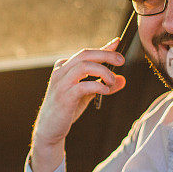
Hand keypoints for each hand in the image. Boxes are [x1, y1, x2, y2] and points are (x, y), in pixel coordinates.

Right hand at [30, 38, 125, 171]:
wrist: (50, 128)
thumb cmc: (66, 108)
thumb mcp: (86, 93)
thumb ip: (102, 84)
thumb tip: (122, 79)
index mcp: (64, 67)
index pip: (86, 53)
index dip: (104, 48)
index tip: (118, 43)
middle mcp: (61, 71)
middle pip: (85, 55)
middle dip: (105, 55)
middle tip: (121, 61)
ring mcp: (61, 83)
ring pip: (83, 66)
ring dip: (102, 71)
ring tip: (112, 81)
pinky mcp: (64, 97)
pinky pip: (82, 86)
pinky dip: (97, 86)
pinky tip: (105, 90)